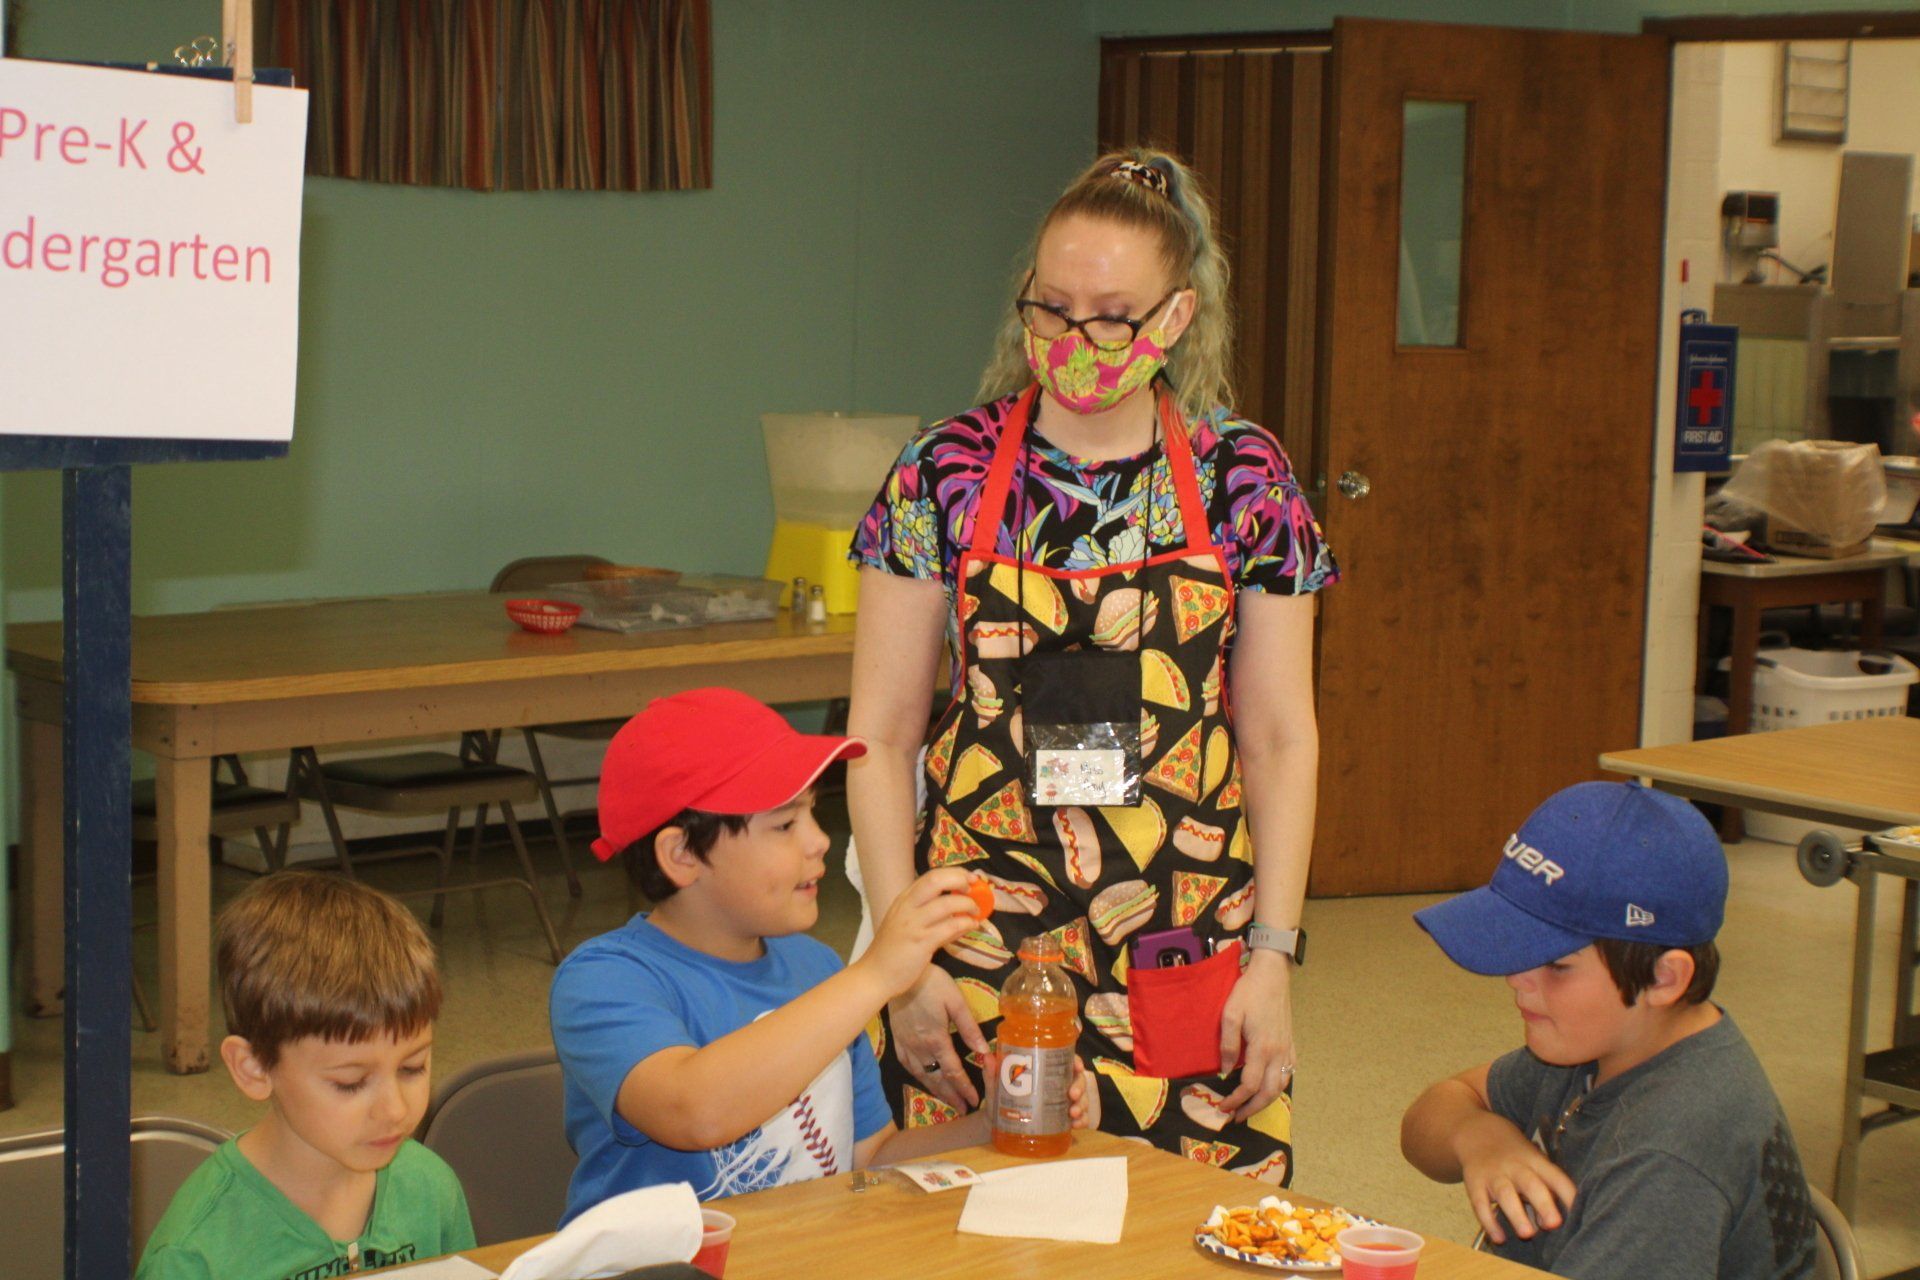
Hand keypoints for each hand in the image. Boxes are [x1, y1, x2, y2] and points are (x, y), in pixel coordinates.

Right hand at [858, 868, 980, 996]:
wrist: (874, 976)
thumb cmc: (891, 952)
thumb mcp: (906, 925)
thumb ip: (929, 916)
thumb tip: (959, 912)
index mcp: (903, 900)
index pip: (931, 876)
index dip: (954, 873)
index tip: (970, 878)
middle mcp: (907, 907)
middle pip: (936, 881)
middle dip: (959, 879)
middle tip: (974, 888)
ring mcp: (913, 924)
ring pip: (946, 904)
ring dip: (967, 904)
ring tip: (976, 911)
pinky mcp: (921, 942)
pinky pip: (949, 927)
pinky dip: (965, 924)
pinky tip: (971, 926)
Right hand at [888, 964, 990, 1109]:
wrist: (899, 973)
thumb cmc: (932, 983)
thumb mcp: (956, 1002)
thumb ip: (969, 1029)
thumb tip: (984, 1052)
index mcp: (936, 1040)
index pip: (953, 1071)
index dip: (964, 1088)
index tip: (974, 1101)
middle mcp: (920, 1048)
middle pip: (937, 1078)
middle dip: (951, 1095)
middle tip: (962, 1109)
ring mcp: (906, 1045)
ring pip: (921, 1074)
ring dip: (935, 1090)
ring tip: (946, 1100)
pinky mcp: (896, 1039)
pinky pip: (907, 1064)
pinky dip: (917, 1076)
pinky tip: (923, 1078)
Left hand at [978, 1052, 1100, 1129]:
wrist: (996, 1124)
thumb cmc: (1000, 1097)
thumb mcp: (996, 1084)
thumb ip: (993, 1073)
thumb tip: (988, 1057)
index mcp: (1046, 1069)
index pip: (1066, 1060)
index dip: (1075, 1062)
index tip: (1077, 1067)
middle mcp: (1058, 1084)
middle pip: (1078, 1080)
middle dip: (1079, 1087)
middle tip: (1072, 1095)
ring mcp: (1063, 1102)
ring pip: (1081, 1099)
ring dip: (1081, 1105)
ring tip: (1072, 1113)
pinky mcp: (1063, 1120)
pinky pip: (1079, 1119)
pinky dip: (1081, 1121)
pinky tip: (1076, 1125)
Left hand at [1216, 949, 1294, 1121]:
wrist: (1272, 974)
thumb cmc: (1248, 992)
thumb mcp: (1230, 1014)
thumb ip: (1227, 1045)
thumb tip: (1224, 1071)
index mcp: (1262, 1048)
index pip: (1249, 1085)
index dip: (1236, 1100)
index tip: (1223, 1108)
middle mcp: (1278, 1053)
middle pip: (1268, 1092)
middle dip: (1252, 1108)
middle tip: (1236, 1116)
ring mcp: (1287, 1049)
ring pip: (1281, 1085)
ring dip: (1266, 1100)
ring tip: (1251, 1106)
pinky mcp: (1291, 1043)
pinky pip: (1289, 1072)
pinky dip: (1279, 1085)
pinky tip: (1269, 1086)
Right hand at [1454, 1112, 1577, 1243]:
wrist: (1477, 1132)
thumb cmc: (1515, 1157)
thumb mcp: (1533, 1162)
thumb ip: (1545, 1189)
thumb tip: (1552, 1224)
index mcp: (1536, 1162)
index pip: (1556, 1177)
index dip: (1568, 1194)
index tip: (1578, 1214)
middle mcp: (1515, 1167)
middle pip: (1531, 1184)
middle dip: (1543, 1204)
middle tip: (1553, 1224)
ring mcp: (1493, 1175)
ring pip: (1505, 1194)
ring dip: (1516, 1214)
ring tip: (1526, 1234)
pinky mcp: (1474, 1184)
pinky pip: (1480, 1204)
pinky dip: (1489, 1222)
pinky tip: (1499, 1238)